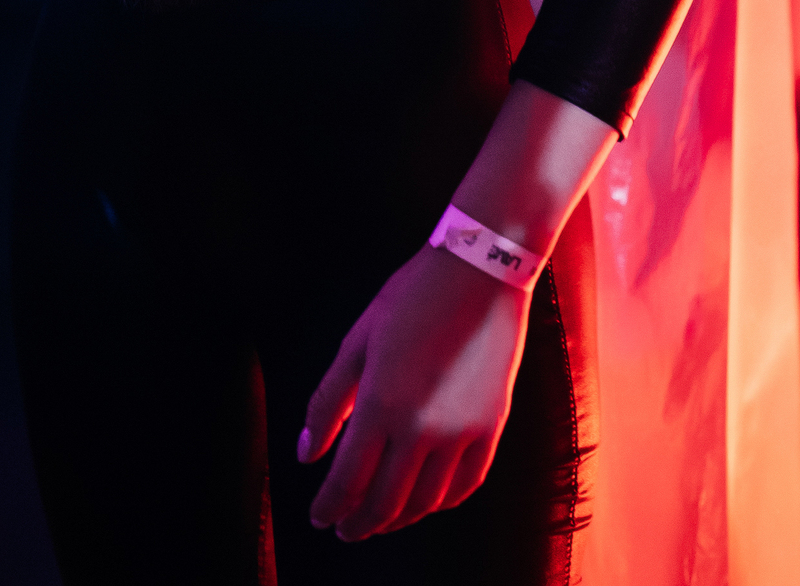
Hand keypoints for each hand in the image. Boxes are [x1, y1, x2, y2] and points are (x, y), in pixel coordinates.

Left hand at [298, 241, 531, 541]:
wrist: (481, 270)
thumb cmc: (411, 296)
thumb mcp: (358, 340)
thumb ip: (328, 400)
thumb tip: (307, 454)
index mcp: (381, 404)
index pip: (348, 481)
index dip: (329, 506)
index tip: (318, 517)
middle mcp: (423, 428)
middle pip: (384, 502)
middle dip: (358, 524)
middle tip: (344, 529)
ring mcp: (462, 431)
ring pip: (425, 502)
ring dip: (397, 519)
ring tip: (380, 520)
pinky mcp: (491, 427)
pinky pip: (465, 485)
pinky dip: (441, 503)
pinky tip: (426, 501)